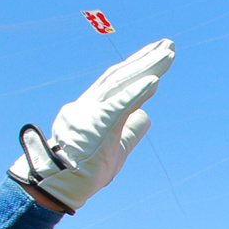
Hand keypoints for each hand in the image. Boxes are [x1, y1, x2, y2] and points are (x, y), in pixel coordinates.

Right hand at [7, 39, 173, 213]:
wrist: (58, 185)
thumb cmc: (85, 170)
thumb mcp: (114, 146)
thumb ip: (130, 129)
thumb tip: (147, 114)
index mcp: (91, 108)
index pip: (117, 81)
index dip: (137, 66)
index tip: (156, 53)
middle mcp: (89, 104)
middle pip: (121, 75)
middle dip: (146, 59)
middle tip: (169, 44)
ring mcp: (91, 113)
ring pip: (122, 83)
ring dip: (147, 67)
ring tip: (168, 54)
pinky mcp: (97, 125)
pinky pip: (119, 106)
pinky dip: (137, 93)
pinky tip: (155, 81)